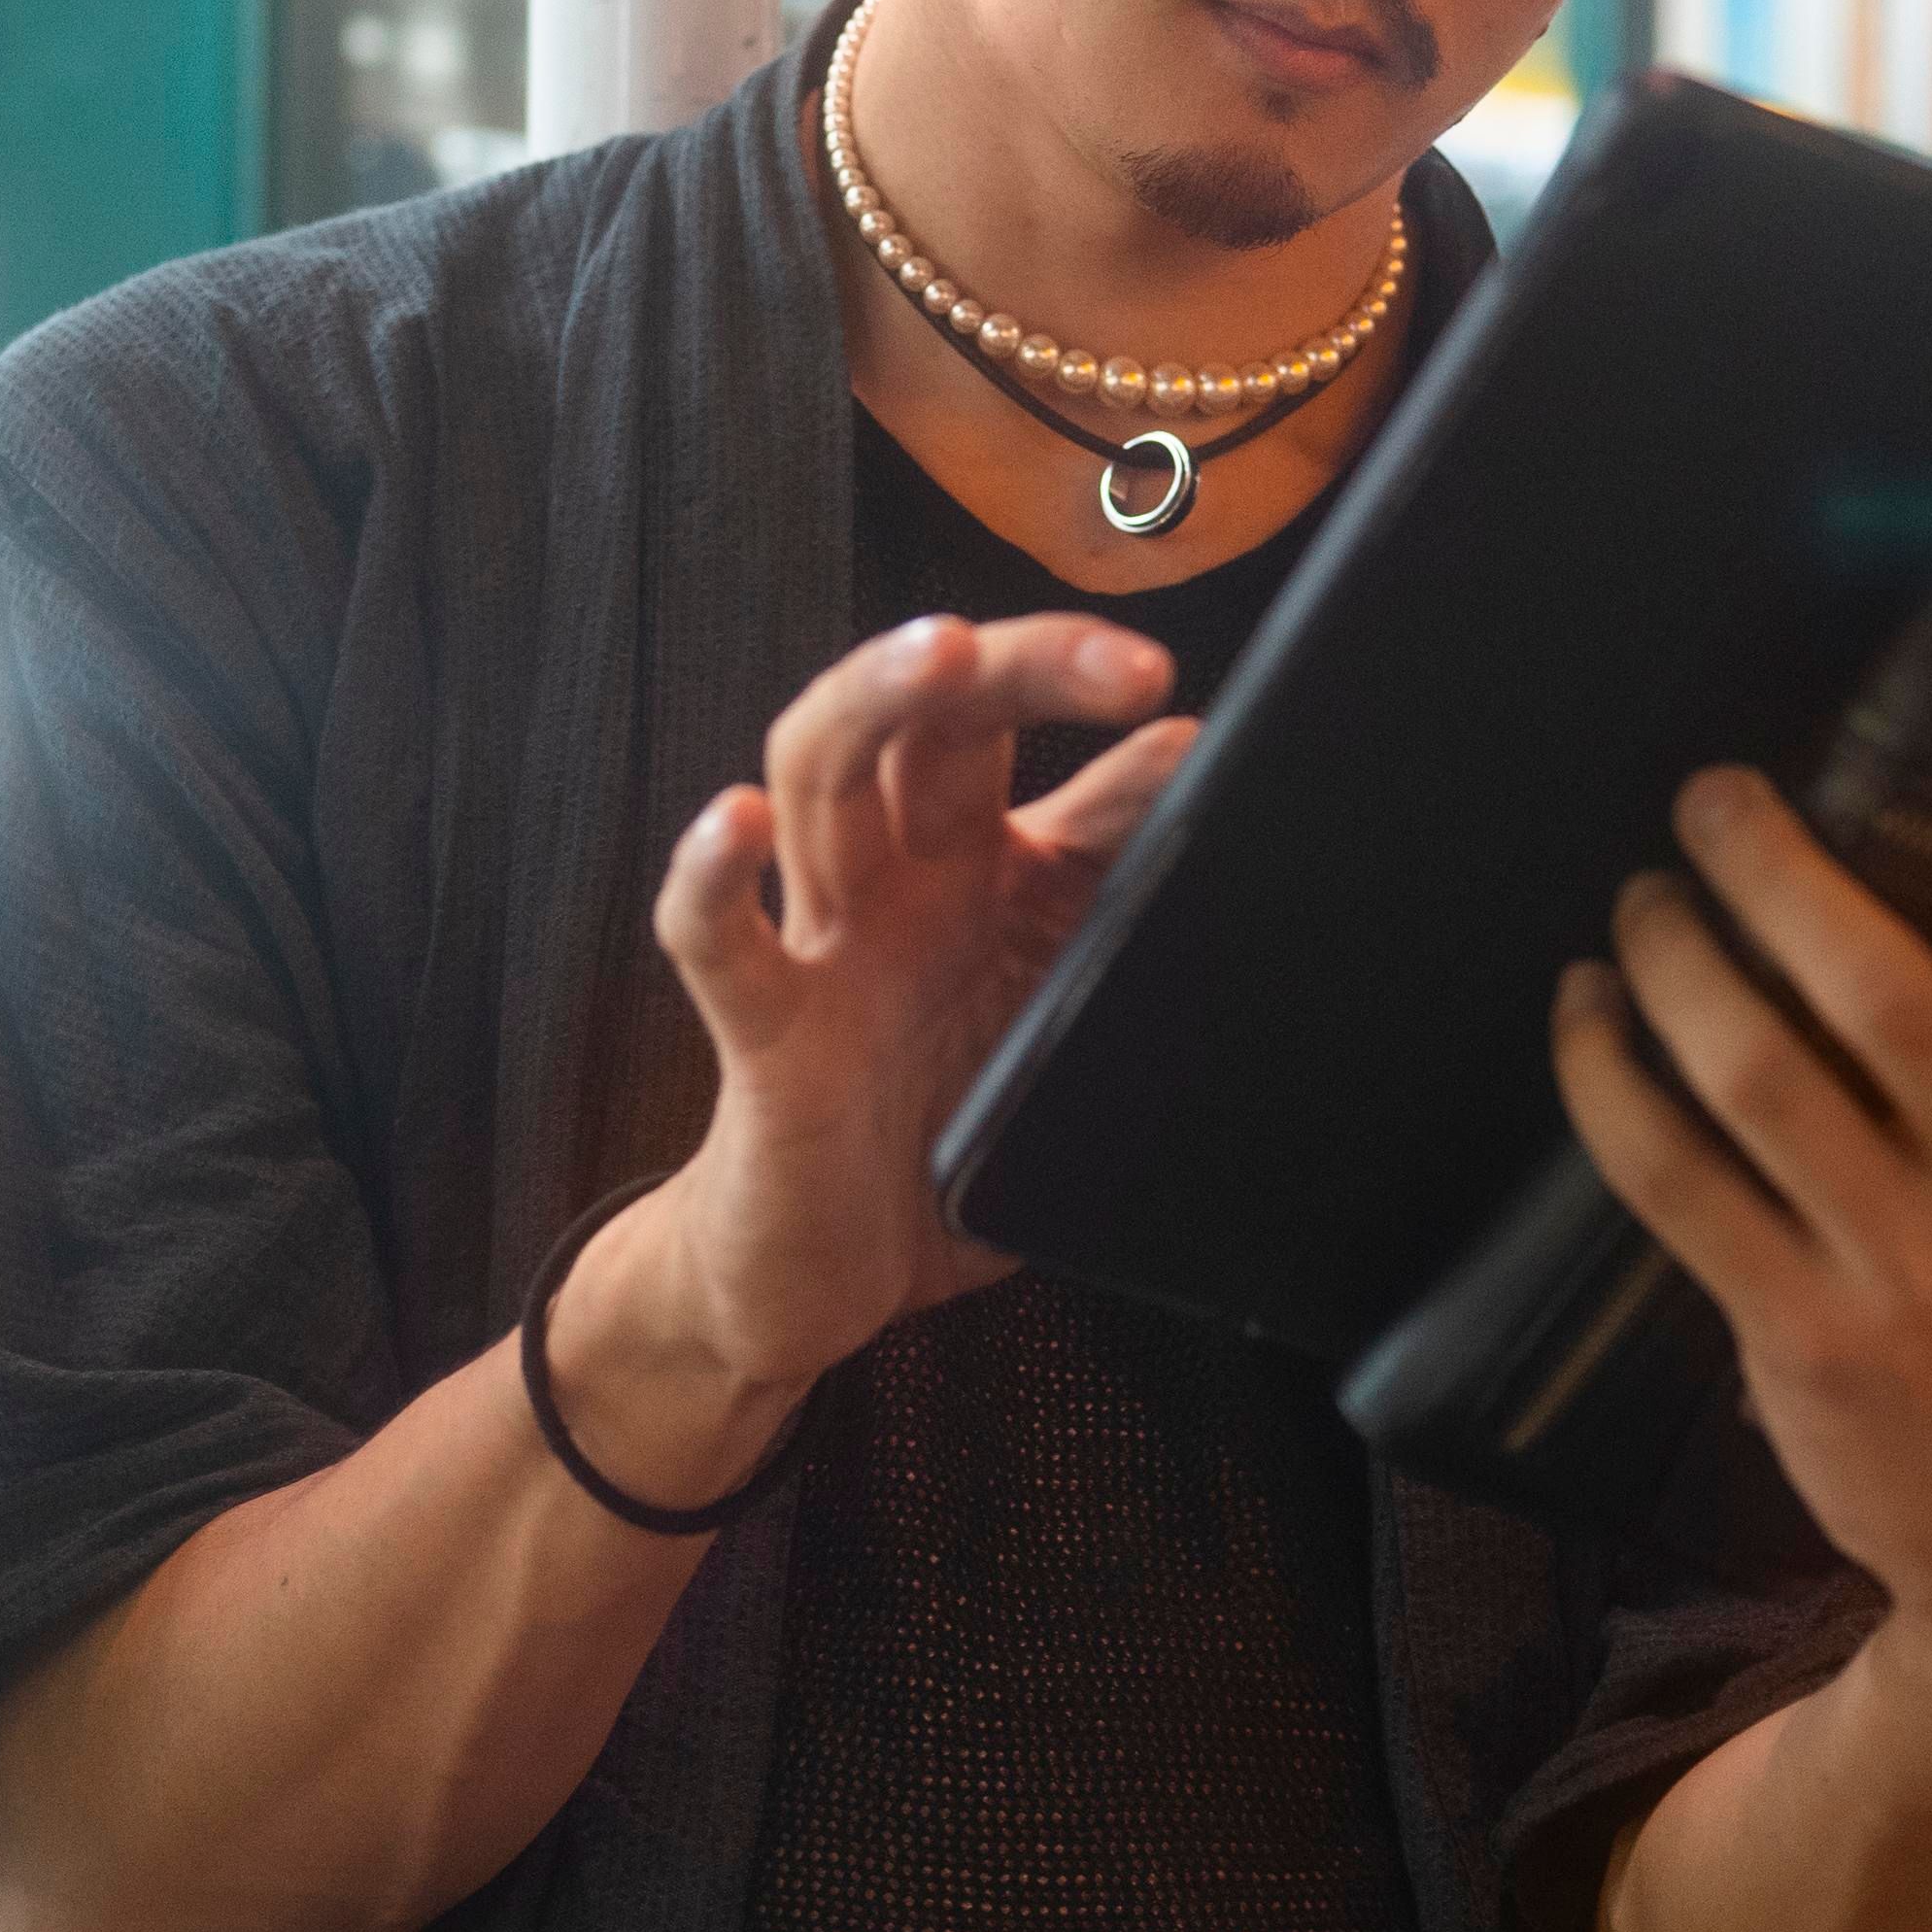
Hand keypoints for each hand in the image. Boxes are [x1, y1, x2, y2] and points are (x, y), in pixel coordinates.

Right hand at [614, 614, 1197, 1397]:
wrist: (817, 1280)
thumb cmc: (936, 1142)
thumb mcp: (1064, 1030)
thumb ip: (1125, 936)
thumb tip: (1219, 842)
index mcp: (981, 874)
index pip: (1045, 758)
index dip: (1111, 720)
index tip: (1188, 707)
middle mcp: (899, 882)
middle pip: (934, 721)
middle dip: (1022, 665)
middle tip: (1123, 663)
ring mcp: (826, 944)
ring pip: (822, 777)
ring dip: (877, 699)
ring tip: (941, 651)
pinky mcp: (762, 1034)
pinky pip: (718, 942)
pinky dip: (711, 877)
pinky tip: (734, 822)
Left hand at [1549, 628, 1931, 1737]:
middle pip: (1884, 983)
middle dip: (1773, 864)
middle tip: (1711, 795)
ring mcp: (1914, 1271)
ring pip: (1751, 1070)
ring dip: (1668, 959)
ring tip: (1639, 903)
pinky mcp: (1804, 1337)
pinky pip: (1671, 1177)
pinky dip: (1608, 1080)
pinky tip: (1586, 1022)